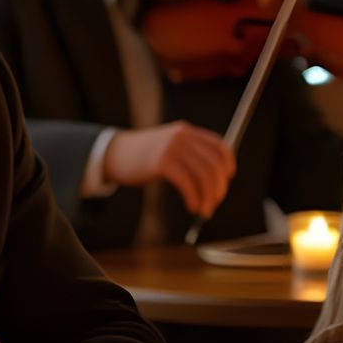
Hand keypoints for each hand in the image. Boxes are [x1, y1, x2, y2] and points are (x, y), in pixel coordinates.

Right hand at [103, 122, 234, 216]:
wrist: (114, 154)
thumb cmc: (143, 156)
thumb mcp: (169, 147)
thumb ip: (189, 155)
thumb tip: (214, 180)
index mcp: (186, 131)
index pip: (218, 145)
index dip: (227, 163)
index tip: (227, 179)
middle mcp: (182, 136)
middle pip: (213, 164)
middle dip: (218, 187)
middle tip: (215, 202)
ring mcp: (172, 148)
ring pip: (203, 176)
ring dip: (208, 197)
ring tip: (204, 210)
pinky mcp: (162, 162)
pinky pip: (187, 184)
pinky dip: (194, 198)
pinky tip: (192, 207)